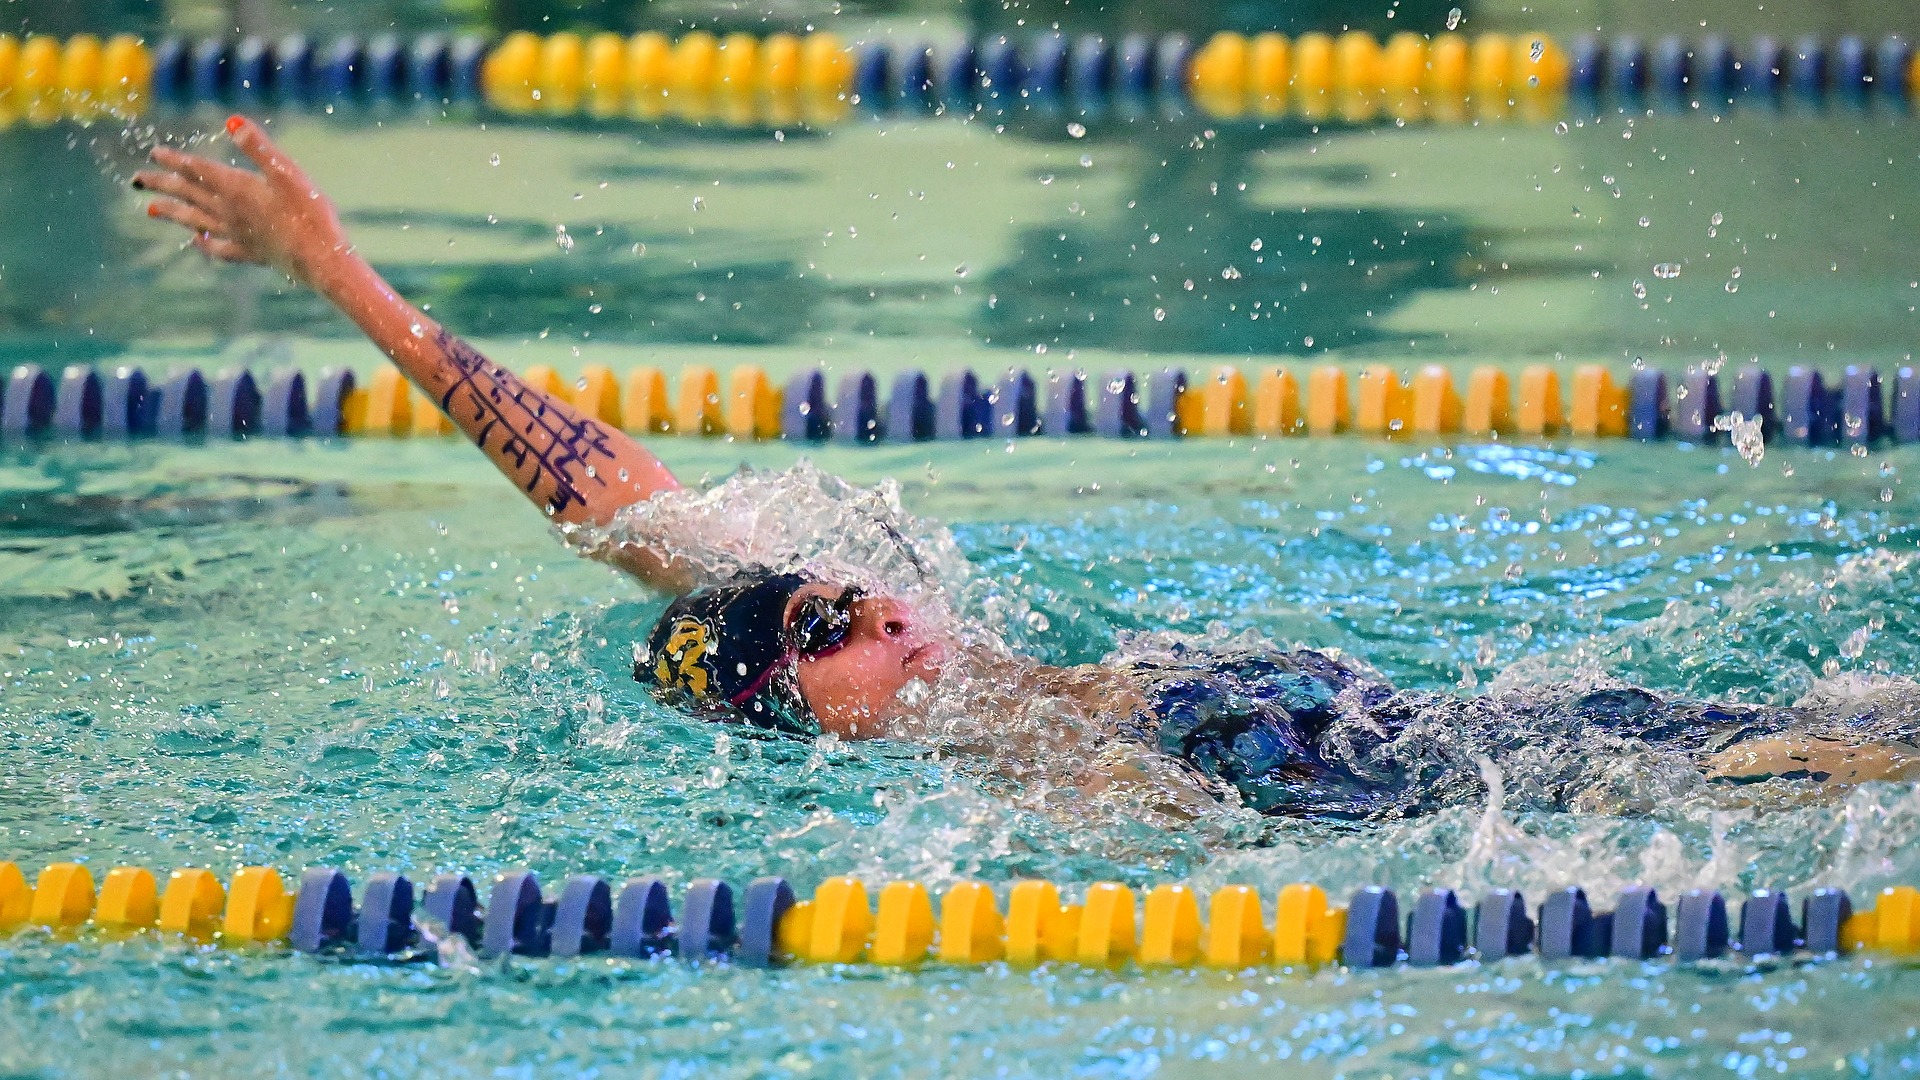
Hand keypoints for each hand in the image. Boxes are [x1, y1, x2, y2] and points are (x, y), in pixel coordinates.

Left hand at [133, 115, 350, 288]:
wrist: (320, 259)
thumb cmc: (309, 214)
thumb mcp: (287, 173)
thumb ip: (258, 147)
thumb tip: (232, 119)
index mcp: (235, 189)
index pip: (197, 170)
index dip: (174, 160)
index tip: (153, 154)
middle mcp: (228, 212)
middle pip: (187, 195)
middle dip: (161, 185)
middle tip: (136, 180)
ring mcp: (237, 235)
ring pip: (194, 221)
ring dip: (171, 213)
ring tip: (151, 210)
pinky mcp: (250, 253)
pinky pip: (218, 248)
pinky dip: (203, 244)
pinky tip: (197, 242)